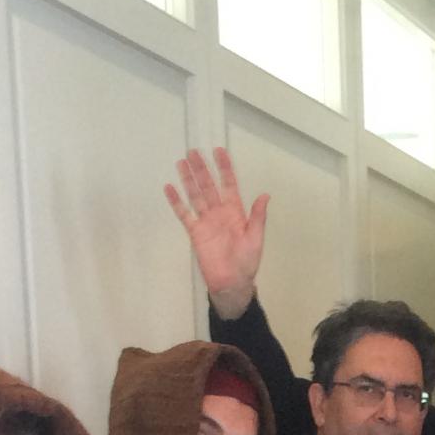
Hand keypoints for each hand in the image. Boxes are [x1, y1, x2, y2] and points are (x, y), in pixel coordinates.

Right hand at [164, 148, 268, 318]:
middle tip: (193, 151)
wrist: (232, 283)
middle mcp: (219, 212)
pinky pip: (184, 214)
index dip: (225, 168)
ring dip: (188, 179)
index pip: (229, 184)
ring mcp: (206, 221)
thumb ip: (258, 217)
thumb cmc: (247, 262)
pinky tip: (169, 188)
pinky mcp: (195, 232)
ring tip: (181, 162)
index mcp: (235, 211)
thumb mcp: (256, 238)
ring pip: (196, 195)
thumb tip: (265, 195)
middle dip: (202, 169)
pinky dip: (176, 202)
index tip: (219, 151)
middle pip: (209, 185)